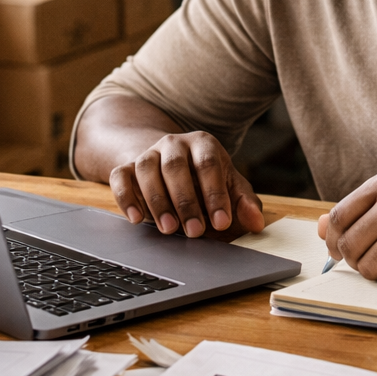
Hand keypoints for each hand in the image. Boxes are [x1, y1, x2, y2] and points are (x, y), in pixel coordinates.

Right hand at [108, 131, 264, 239]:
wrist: (169, 161)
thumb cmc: (205, 177)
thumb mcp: (229, 184)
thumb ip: (243, 202)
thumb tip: (256, 222)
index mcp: (203, 143)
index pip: (208, 164)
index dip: (215, 194)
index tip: (222, 223)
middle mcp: (173, 144)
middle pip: (175, 167)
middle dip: (186, 202)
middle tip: (195, 231)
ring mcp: (148, 153)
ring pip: (147, 169)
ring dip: (157, 201)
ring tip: (169, 229)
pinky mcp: (126, 166)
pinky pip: (120, 177)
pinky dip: (126, 197)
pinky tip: (136, 219)